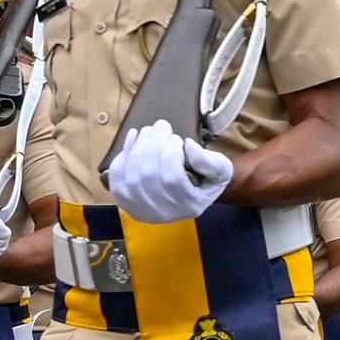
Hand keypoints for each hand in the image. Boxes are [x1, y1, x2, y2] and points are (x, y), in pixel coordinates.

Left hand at [106, 120, 233, 225]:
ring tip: (149, 131)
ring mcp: (142, 211)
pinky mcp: (126, 204)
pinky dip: (123, 156)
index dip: (171, 153)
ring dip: (138, 147)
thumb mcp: (221, 170)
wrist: (189, 195)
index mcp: (190, 206)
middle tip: (161, 126)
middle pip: (149, 175)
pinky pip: (118, 179)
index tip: (178, 138)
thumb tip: (188, 146)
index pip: (173, 178)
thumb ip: (210, 161)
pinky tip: (134, 140)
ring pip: (132, 177)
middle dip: (153, 144)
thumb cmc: (206, 179)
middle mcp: (165, 213)